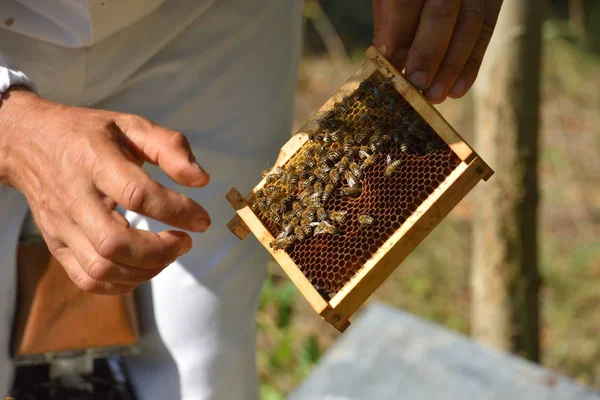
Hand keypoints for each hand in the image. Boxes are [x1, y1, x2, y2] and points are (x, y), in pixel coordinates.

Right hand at [0, 87, 210, 293]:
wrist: (29, 143)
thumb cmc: (88, 134)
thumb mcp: (131, 126)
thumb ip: (170, 147)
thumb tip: (202, 179)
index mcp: (94, 161)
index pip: (137, 195)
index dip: (177, 212)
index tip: (202, 220)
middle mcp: (74, 197)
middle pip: (115, 243)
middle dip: (160, 251)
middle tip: (184, 241)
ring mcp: (61, 226)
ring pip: (101, 268)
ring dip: (145, 270)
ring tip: (168, 253)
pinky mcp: (55, 244)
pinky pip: (87, 279)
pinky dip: (121, 283)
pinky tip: (143, 266)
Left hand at [373, 0, 502, 103]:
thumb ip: (390, 22)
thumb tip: (391, 61)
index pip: (407, 1)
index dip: (400, 34)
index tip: (391, 66)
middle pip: (442, 12)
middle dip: (429, 53)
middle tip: (418, 84)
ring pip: (470, 24)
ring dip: (453, 65)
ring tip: (436, 94)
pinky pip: (486, 30)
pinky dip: (472, 63)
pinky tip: (458, 88)